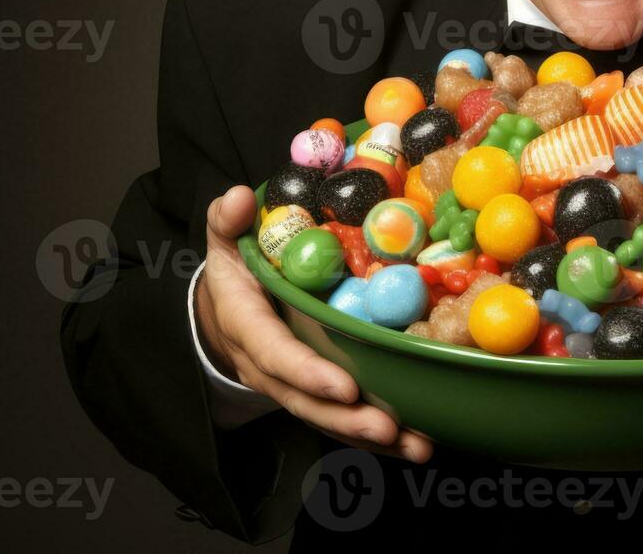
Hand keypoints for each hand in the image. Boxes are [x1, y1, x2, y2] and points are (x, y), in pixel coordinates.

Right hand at [195, 185, 432, 462]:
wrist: (224, 309)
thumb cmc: (236, 269)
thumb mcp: (225, 239)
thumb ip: (228, 220)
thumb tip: (239, 198)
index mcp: (248, 325)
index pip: (275, 354)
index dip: (308, 372)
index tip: (345, 386)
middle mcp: (268, 365)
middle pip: (306, 400)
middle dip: (348, 417)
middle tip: (390, 427)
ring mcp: (290, 384)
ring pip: (329, 417)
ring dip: (372, 435)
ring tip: (418, 445)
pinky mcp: (313, 391)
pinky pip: (342, 417)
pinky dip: (377, 434)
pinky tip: (416, 442)